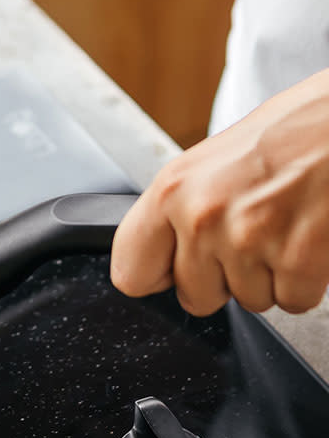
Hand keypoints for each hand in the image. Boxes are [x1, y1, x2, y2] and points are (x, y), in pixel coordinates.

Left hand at [111, 68, 328, 315]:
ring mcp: (249, 241)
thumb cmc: (286, 135)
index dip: (157, 277)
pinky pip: (293, 302)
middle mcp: (202, 217)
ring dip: (268, 276)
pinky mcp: (298, 261)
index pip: (130, 271)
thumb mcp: (208, 163)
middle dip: (222, 278)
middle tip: (247, 236)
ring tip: (281, 227)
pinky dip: (305, 281)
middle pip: (194, 297)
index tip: (172, 271)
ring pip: (249, 301)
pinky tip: (306, 239)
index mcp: (171, 190)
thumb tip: (162, 261)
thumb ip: (179, 211)